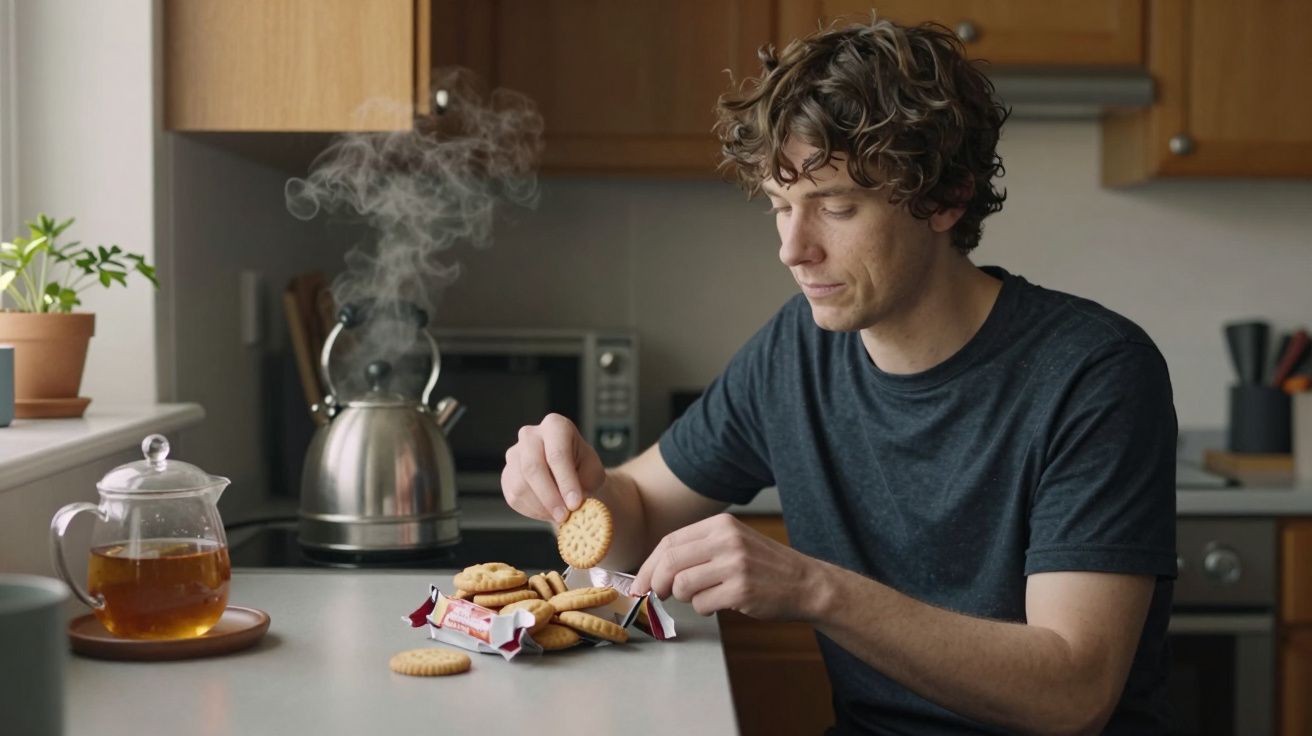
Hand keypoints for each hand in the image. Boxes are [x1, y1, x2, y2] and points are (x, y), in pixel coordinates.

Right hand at [500, 413, 605, 523]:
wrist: (571, 474)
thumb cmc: (583, 469)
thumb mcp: (593, 471)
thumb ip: (585, 483)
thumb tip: (574, 503)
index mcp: (555, 426)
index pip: (557, 454)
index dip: (566, 481)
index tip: (575, 503)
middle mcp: (530, 435)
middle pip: (532, 467)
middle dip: (550, 497)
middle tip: (564, 516)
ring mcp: (514, 454)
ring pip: (521, 485)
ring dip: (542, 507)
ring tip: (560, 515)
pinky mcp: (507, 475)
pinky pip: (514, 497)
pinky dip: (533, 511)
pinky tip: (548, 511)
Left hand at [632, 514, 822, 619]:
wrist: (804, 582)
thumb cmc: (764, 566)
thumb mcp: (733, 542)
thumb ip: (698, 549)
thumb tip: (654, 569)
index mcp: (721, 524)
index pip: (669, 542)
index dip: (649, 565)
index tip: (640, 582)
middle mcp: (727, 540)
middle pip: (670, 562)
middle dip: (656, 583)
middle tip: (657, 595)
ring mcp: (735, 565)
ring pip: (683, 585)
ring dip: (685, 598)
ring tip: (702, 596)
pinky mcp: (741, 590)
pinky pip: (702, 604)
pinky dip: (703, 609)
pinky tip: (718, 603)